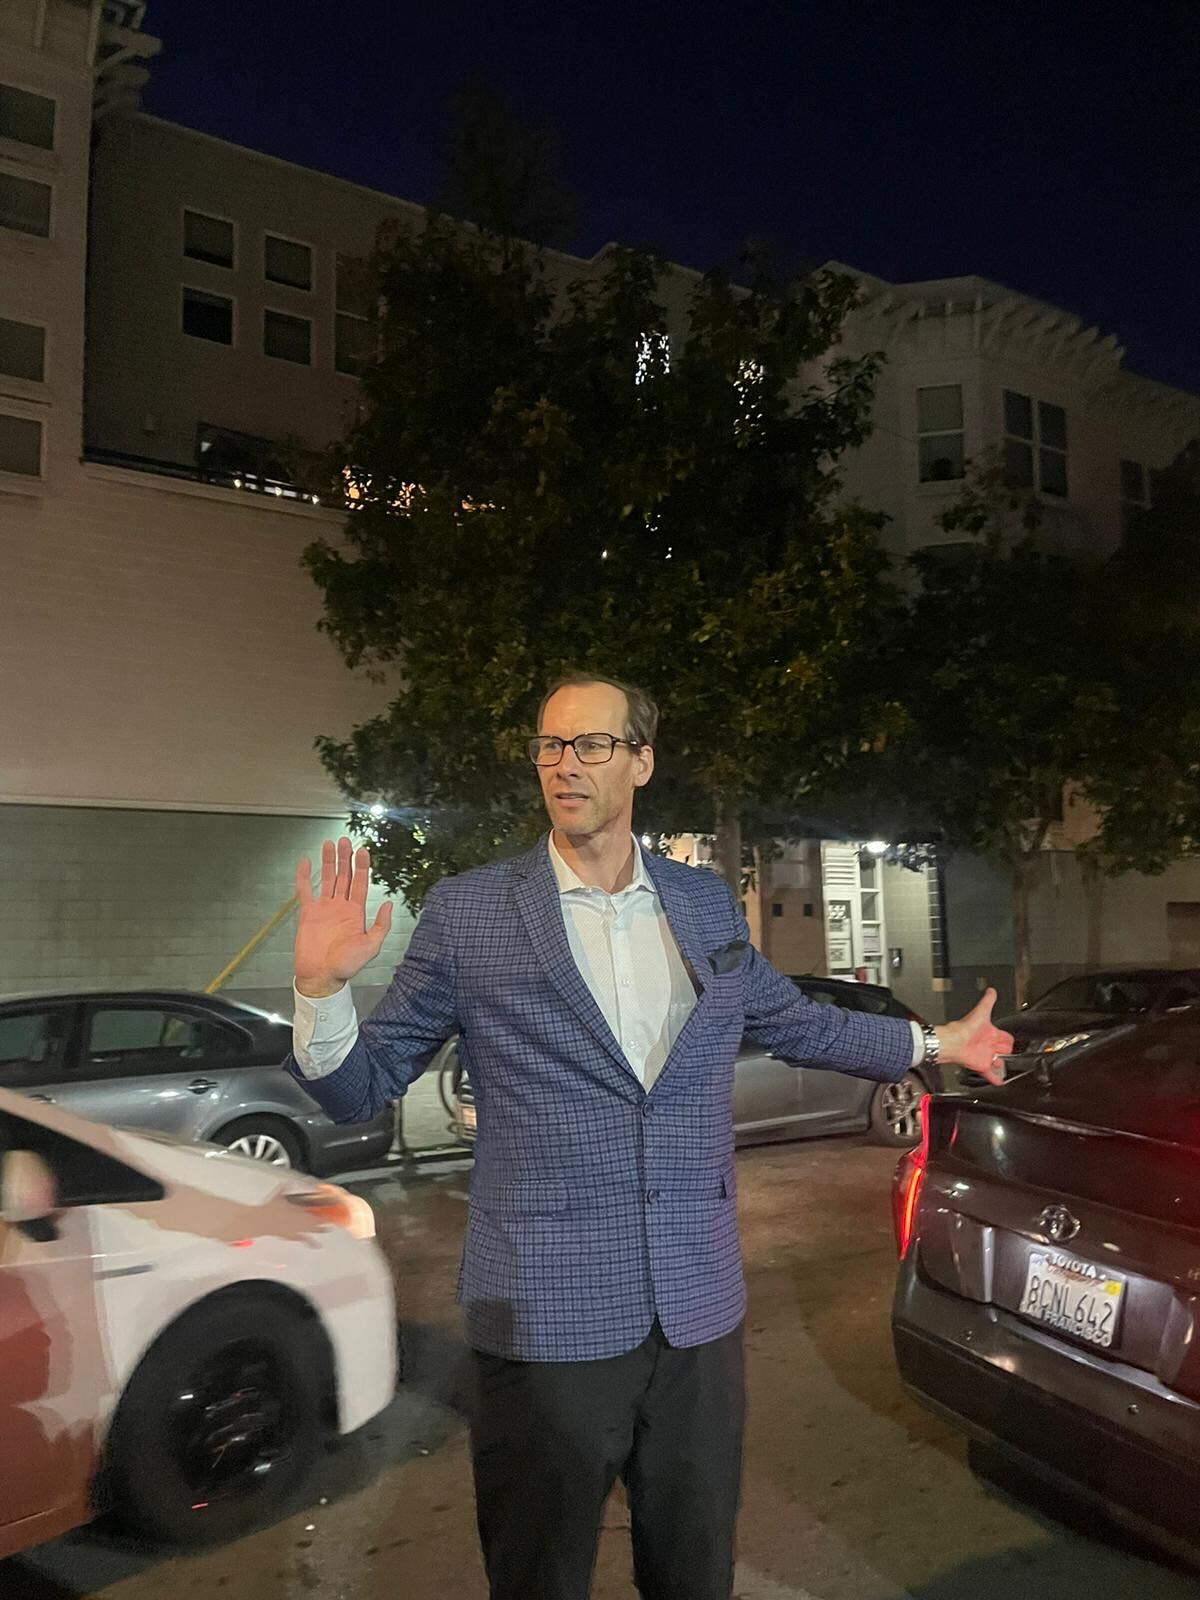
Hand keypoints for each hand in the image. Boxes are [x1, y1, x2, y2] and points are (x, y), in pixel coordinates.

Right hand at [294, 837, 393, 997]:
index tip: (363, 851)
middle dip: (345, 858)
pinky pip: (305, 891)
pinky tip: (305, 862)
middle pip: (343, 876)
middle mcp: (340, 907)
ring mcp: (324, 908)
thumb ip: (381, 925)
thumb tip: (389, 905)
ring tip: (329, 845)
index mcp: (356, 912)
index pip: (360, 883)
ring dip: (328, 862)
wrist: (321, 976)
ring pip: (327, 879)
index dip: (362, 867)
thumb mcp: (371, 946)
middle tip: (345, 841)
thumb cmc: (346, 965)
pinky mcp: (308, 913)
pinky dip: (303, 876)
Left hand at [934, 988, 1012, 1084]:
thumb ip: (987, 1001)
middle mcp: (988, 1044)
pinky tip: (1000, 1081)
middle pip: (1003, 1050)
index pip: (1005, 1037)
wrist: (953, 1041)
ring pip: (997, 1062)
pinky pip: (990, 1074)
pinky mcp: (981, 1065)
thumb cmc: (965, 1027)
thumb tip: (991, 990)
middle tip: (1010, 1053)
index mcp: (990, 1032)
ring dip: (1001, 1065)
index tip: (1012, 1040)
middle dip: (1007, 1051)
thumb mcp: (981, 1012)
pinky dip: (996, 1078)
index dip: (1009, 1039)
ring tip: (1005, 1067)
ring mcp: (985, 1055)